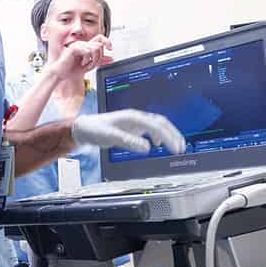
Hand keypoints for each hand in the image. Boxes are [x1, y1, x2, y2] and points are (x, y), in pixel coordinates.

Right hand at [51, 36, 112, 78]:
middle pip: (100, 45)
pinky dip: (87, 60)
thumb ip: (100, 61)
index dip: (107, 41)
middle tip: (92, 65)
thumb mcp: (90, 65)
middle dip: (99, 58)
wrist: (61, 74)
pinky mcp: (74, 48)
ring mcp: (78, 45)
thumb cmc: (72, 69)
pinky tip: (82, 64)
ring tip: (87, 66)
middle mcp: (83, 44)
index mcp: (86, 46)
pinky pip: (88, 51)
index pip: (100, 38)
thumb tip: (111, 59)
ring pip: (96, 48)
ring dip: (94, 60)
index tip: (110, 49)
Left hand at [72, 110, 186, 154]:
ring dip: (168, 134)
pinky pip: (150, 128)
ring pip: (157, 124)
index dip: (168, 137)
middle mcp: (136, 117)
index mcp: (133, 117)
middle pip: (161, 122)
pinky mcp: (132, 127)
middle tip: (181, 147)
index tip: (176, 148)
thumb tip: (146, 148)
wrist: (84, 127)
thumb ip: (128, 141)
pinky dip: (158, 135)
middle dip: (173, 134)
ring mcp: (134, 121)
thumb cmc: (95, 130)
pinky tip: (157, 143)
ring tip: (176, 145)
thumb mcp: (111, 137)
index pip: (156, 126)